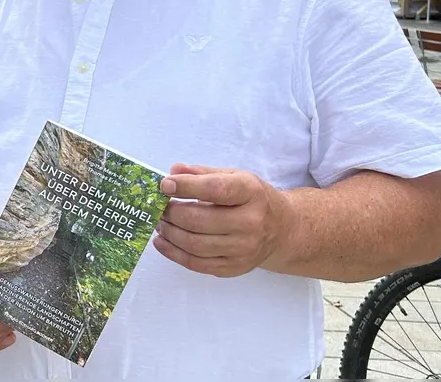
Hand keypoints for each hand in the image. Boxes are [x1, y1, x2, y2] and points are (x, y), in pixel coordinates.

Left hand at [154, 164, 293, 277]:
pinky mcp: (234, 267)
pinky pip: (197, 264)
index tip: (164, 185)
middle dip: (170, 213)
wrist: (282, 230)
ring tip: (159, 222)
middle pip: (198, 220)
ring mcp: (243, 249)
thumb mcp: (234, 177)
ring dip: (169, 233)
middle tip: (158, 207)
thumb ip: (203, 173)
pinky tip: (162, 241)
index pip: (215, 189)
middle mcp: (250, 223)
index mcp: (250, 193)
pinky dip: (173, 253)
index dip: (186, 187)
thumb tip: (174, 171)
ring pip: (194, 244)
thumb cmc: (252, 199)